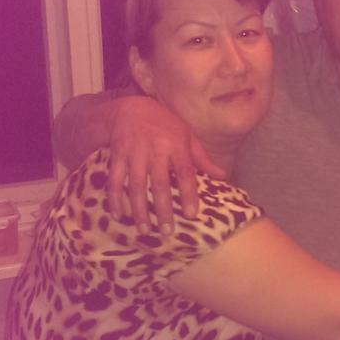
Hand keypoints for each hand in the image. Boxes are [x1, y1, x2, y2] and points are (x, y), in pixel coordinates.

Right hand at [108, 96, 224, 231]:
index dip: (188, 194)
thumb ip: (203, 159)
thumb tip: (224, 177)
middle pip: (160, 184)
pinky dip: (115, 198)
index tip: (190, 214)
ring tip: (144, 230)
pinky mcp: (117, 156)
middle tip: (167, 231)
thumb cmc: (165, 125)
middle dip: (163, 209)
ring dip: (139, 210)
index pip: (185, 172)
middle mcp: (155, 150)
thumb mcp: (187, 136)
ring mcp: (134, 154)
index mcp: (176, 145)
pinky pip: (115, 180)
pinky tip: (118, 215)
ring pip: (136, 186)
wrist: (131, 108)